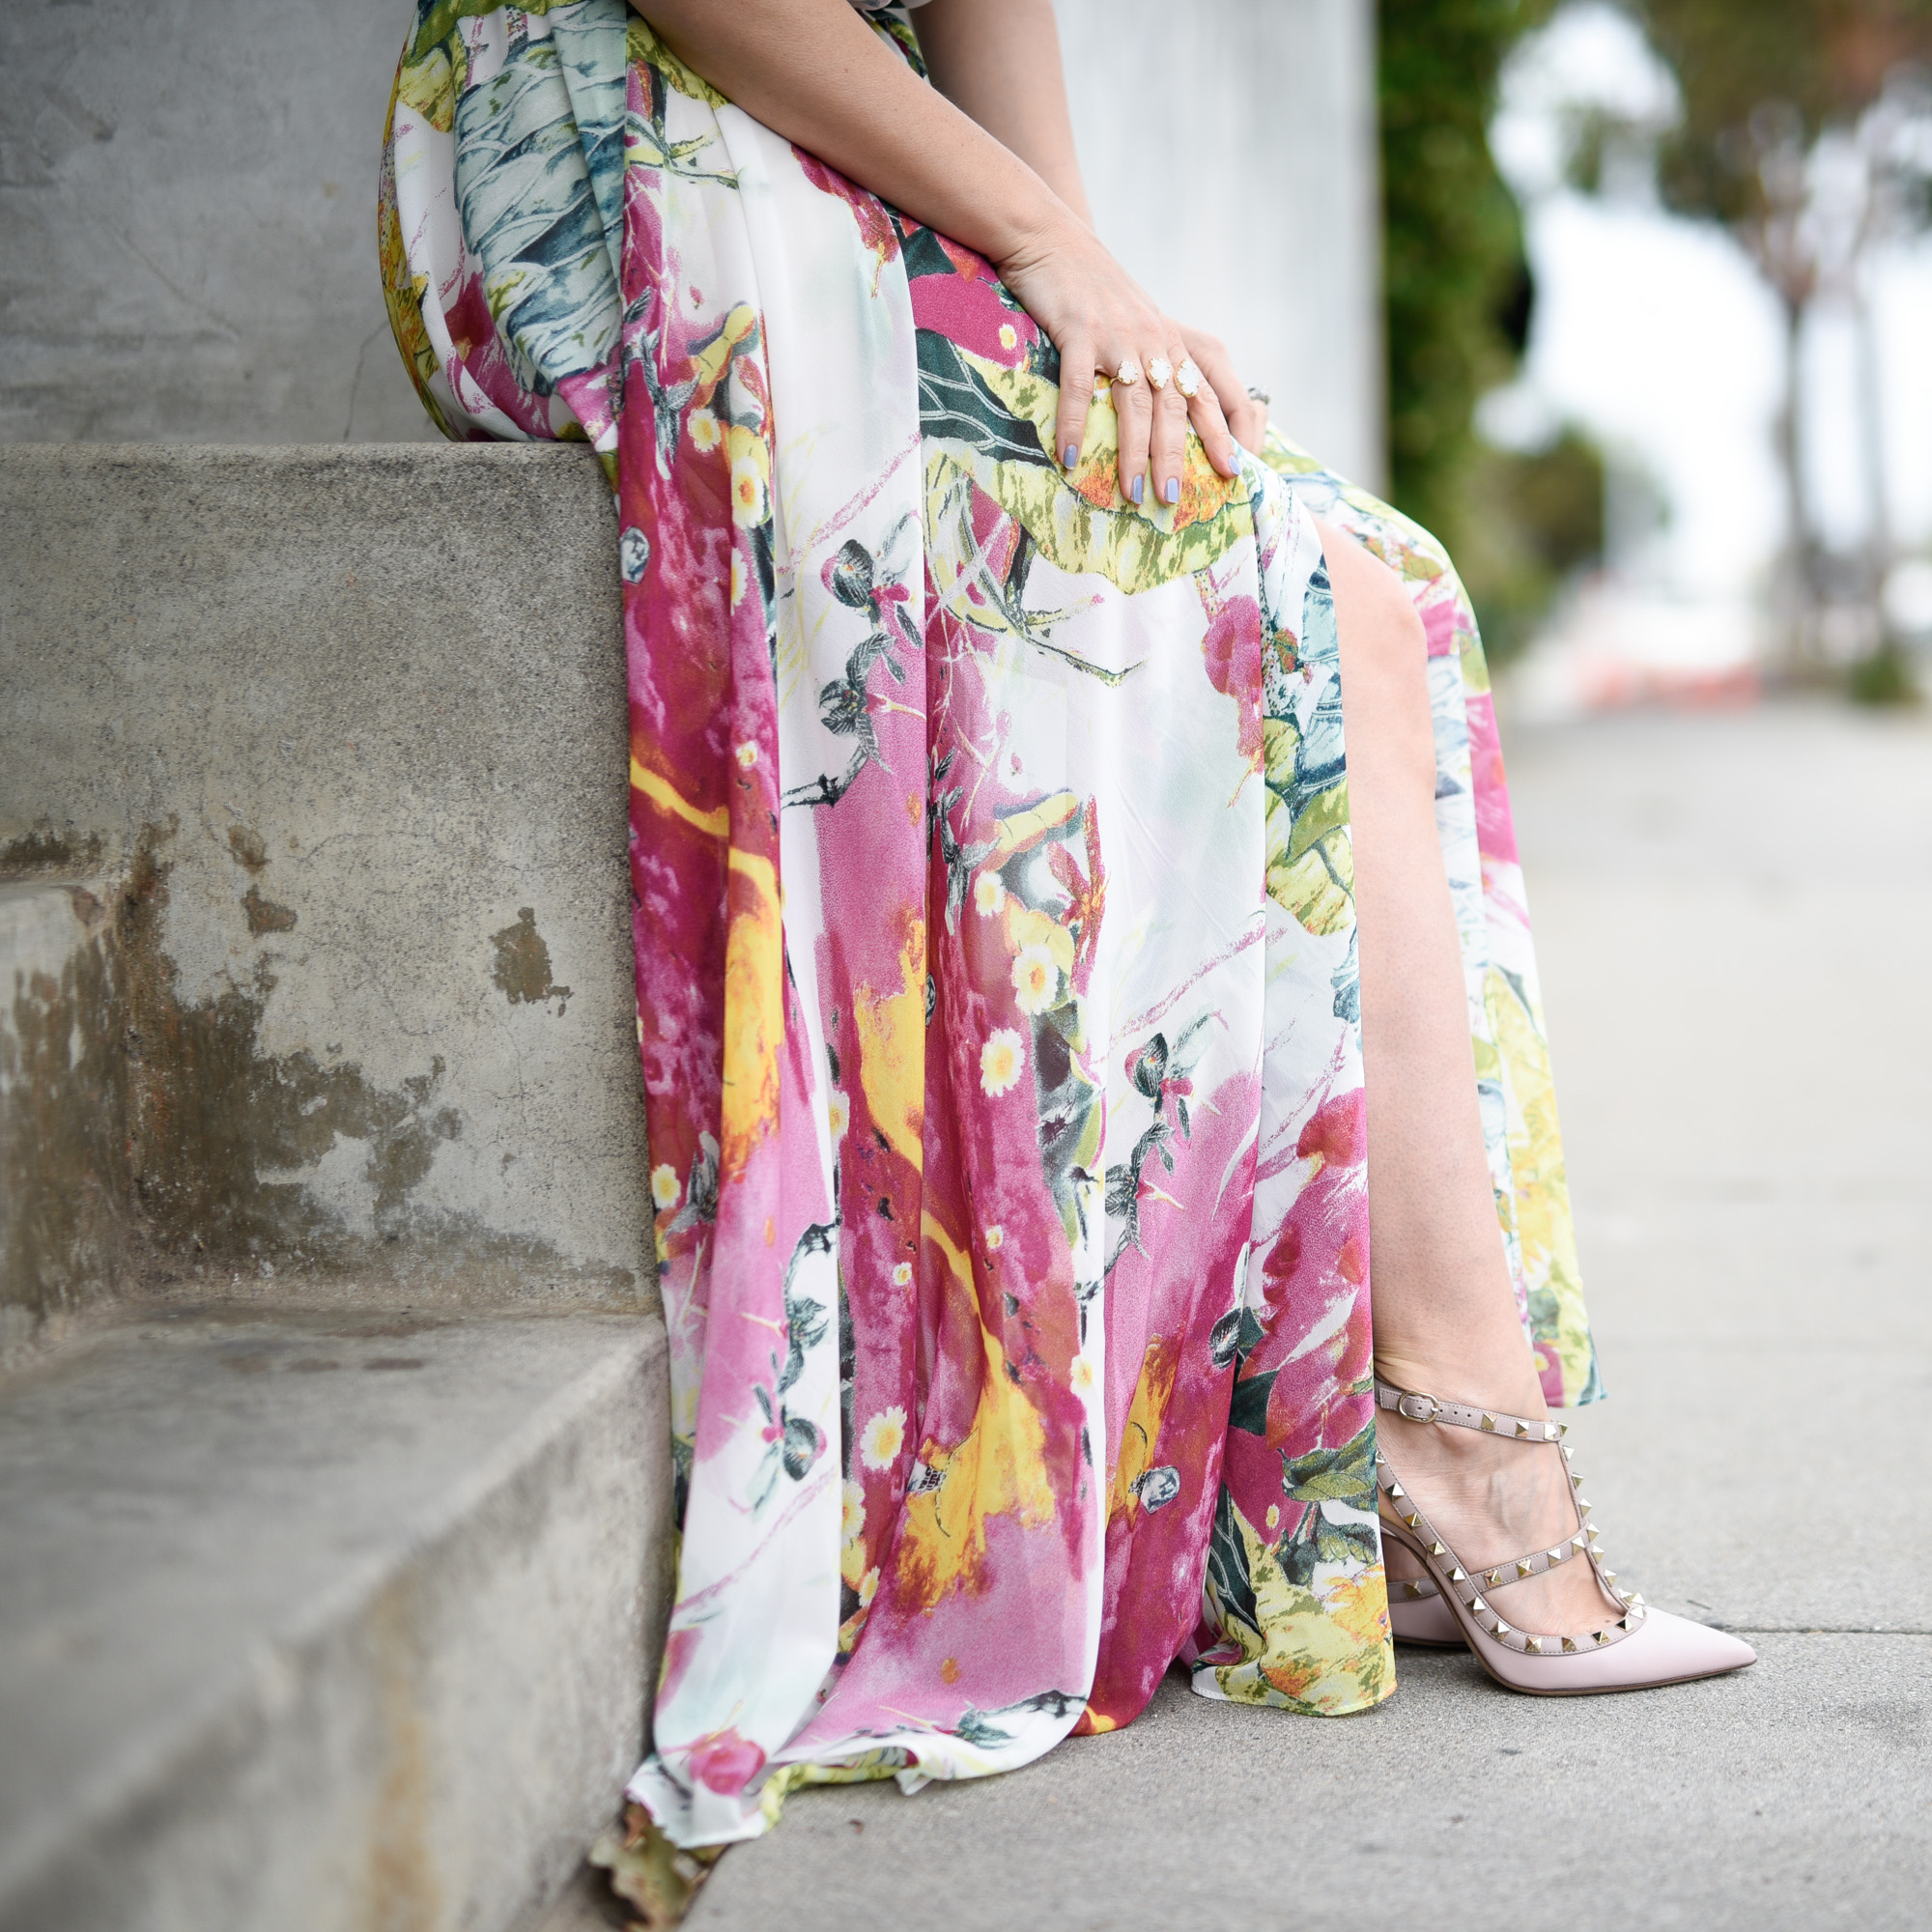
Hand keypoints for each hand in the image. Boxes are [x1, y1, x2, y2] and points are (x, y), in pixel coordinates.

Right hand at [993, 209, 1268, 504]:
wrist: (1052, 240)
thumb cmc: (1095, 291)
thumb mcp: (1139, 324)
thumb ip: (1157, 362)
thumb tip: (1169, 420)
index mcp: (1172, 342)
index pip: (1210, 394)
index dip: (1226, 433)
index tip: (1235, 471)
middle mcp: (1153, 340)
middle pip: (1175, 407)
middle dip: (1177, 457)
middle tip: (1174, 499)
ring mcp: (1117, 336)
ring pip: (1134, 404)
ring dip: (1134, 452)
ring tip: (1132, 493)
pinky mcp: (1078, 330)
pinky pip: (1077, 387)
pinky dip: (1074, 424)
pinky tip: (1070, 458)